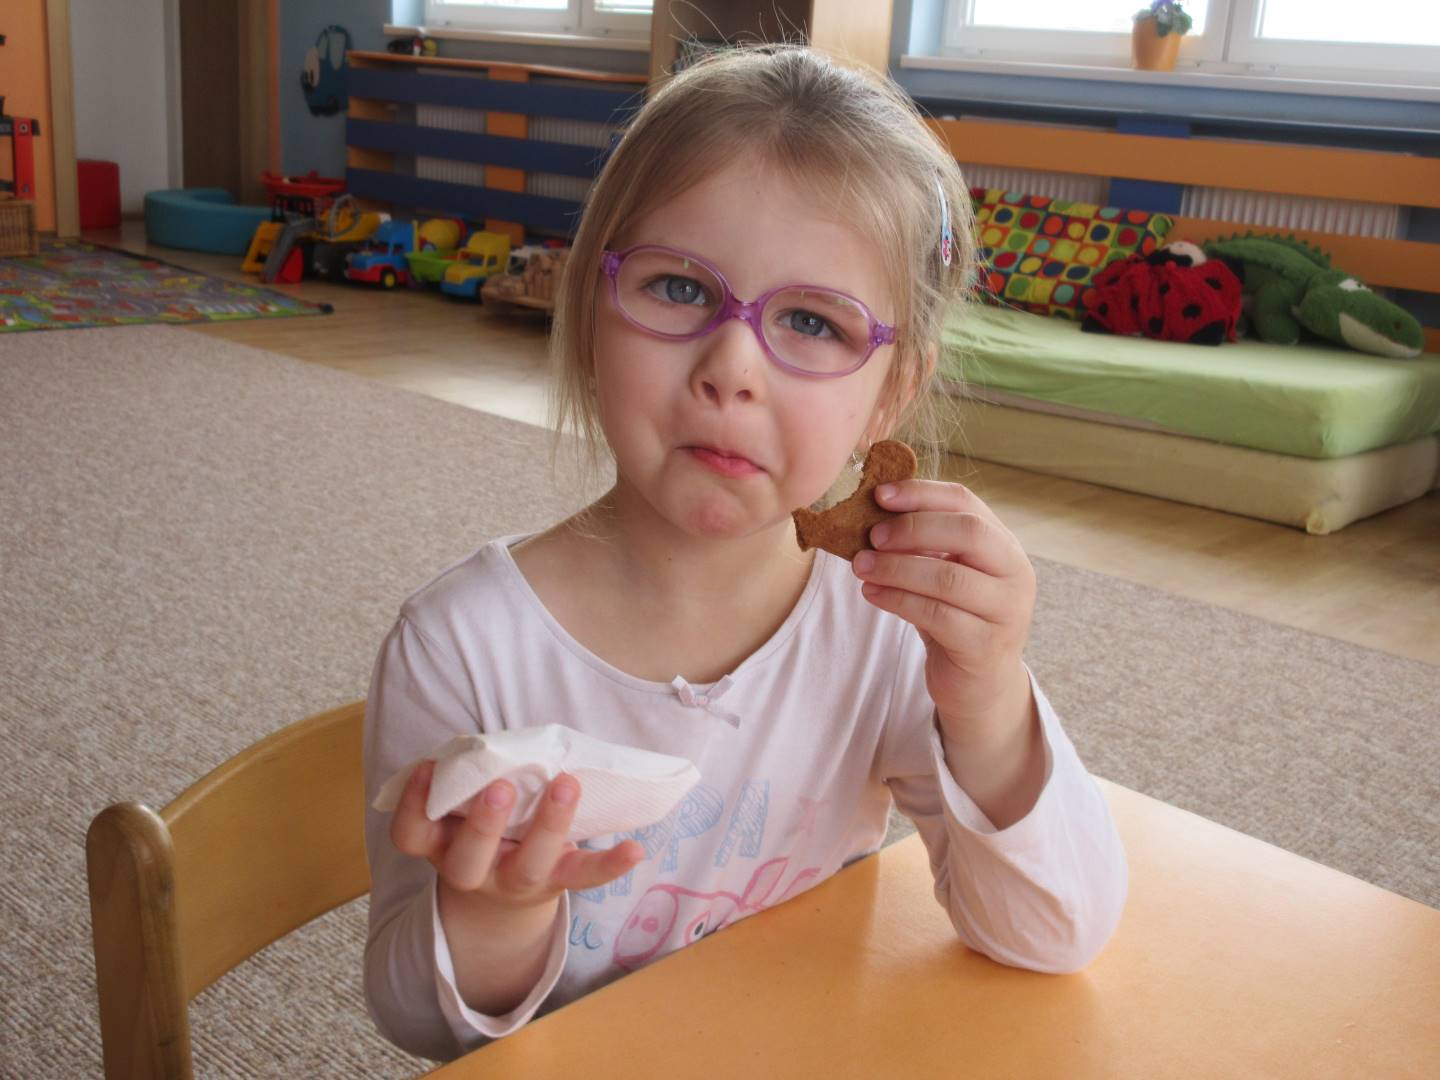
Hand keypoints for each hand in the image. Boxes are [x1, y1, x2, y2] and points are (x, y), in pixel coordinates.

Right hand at [390, 761, 644, 914]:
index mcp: (442, 847)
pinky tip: (635, 848)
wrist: (503, 899)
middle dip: (484, 824)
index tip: (426, 767)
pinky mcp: (557, 883)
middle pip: (468, 861)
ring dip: (549, 824)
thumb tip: (483, 739)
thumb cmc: (483, 831)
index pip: (411, 836)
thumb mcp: (460, 813)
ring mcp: (516, 882)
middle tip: (501, 787)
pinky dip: (610, 864)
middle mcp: (474, 871)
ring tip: (566, 783)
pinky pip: (584, 879)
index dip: (413, 805)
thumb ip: (467, 781)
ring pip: (528, 867)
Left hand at [851, 479, 1035, 743]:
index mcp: (1004, 545)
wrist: (979, 685)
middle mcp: (1015, 574)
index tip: (879, 495)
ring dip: (897, 567)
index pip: (967, 503)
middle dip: (913, 529)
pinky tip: (871, 593)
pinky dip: (897, 600)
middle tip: (871, 536)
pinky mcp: (984, 646)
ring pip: (948, 577)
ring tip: (861, 566)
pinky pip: (936, 615)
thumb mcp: (946, 574)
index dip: (922, 494)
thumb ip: (924, 545)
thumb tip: (872, 513)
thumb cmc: (956, 619)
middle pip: (967, 533)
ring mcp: (1005, 611)